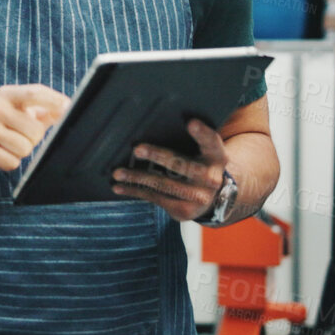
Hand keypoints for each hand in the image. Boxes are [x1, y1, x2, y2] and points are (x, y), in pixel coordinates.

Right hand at [0, 84, 70, 176]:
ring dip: (20, 152)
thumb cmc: (0, 128)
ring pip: (25, 148)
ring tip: (7, 146)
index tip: (69, 108)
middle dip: (33, 140)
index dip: (54, 101)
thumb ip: (45, 110)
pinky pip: (12, 162)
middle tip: (18, 137)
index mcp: (6, 94)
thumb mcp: (20, 113)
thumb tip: (68, 108)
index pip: (34, 93)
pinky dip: (10, 163)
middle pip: (35, 130)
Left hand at [111, 118, 227, 220]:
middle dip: (157, 155)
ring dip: (137, 177)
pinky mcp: (184, 211)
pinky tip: (120, 187)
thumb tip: (151, 125)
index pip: (211, 141)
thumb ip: (189, 141)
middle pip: (181, 164)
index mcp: (216, 157)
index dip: (202, 132)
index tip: (191, 123)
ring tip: (118, 172)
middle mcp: (211, 178)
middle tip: (137, 149)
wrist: (214, 200)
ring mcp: (198, 197)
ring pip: (163, 184)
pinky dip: (135, 191)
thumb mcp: (203, 153)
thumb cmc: (199, 166)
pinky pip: (155, 198)